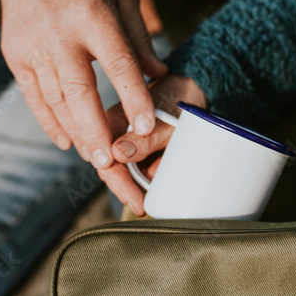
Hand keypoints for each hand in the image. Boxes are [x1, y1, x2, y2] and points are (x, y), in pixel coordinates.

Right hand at [0, 0, 166, 167]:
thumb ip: (140, 38)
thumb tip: (159, 75)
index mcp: (93, 15)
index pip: (118, 62)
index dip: (133, 96)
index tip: (145, 126)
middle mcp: (61, 33)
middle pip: (79, 90)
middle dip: (94, 129)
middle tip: (108, 162)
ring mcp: (34, 47)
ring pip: (56, 99)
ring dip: (75, 132)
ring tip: (95, 157)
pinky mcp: (15, 56)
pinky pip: (34, 98)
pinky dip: (50, 122)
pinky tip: (66, 141)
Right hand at [96, 75, 206, 215]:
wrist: (190, 89)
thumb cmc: (177, 100)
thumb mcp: (165, 121)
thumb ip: (144, 138)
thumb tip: (118, 154)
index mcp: (114, 120)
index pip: (105, 157)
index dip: (119, 183)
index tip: (136, 201)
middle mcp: (112, 131)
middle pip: (108, 168)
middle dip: (123, 189)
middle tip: (141, 206)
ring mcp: (121, 139)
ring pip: (119, 170)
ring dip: (131, 185)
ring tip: (146, 198)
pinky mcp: (133, 146)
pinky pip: (133, 166)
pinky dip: (141, 177)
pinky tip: (152, 183)